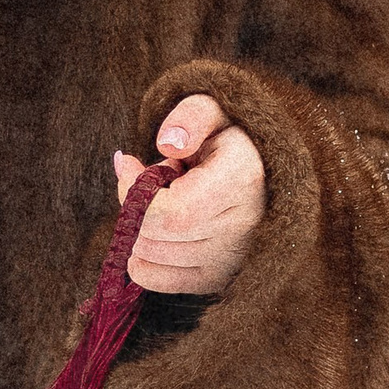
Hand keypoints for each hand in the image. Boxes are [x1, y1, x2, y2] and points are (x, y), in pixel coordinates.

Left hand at [113, 93, 265, 294]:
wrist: (258, 169)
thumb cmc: (227, 137)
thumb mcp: (213, 110)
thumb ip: (190, 118)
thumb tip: (168, 144)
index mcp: (242, 182)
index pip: (171, 213)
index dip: (135, 194)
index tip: (130, 166)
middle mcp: (241, 228)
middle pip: (155, 237)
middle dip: (135, 206)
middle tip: (152, 180)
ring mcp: (230, 259)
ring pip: (150, 256)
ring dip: (140, 225)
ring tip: (167, 199)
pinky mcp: (215, 278)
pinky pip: (153, 278)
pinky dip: (139, 254)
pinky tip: (156, 229)